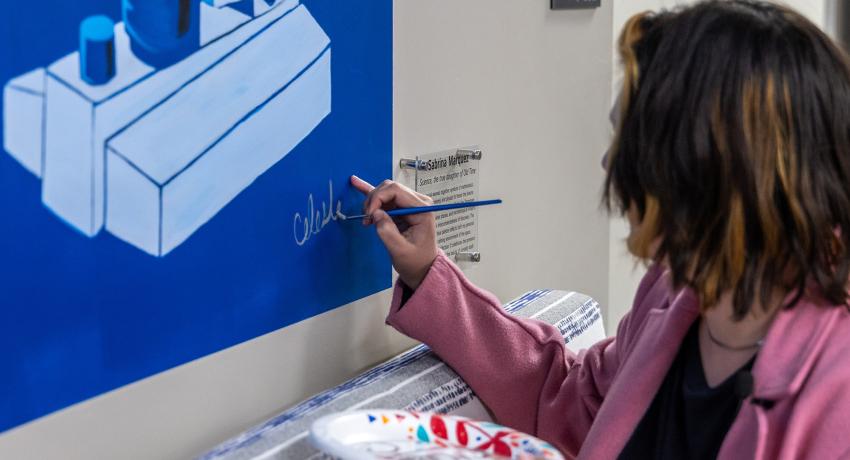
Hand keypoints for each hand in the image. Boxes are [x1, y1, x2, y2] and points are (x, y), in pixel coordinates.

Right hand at [350, 175, 438, 289]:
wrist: (421, 268)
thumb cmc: (415, 261)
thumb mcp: (400, 251)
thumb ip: (387, 231)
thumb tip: (375, 213)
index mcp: (422, 209)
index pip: (396, 191)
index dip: (377, 199)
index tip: (369, 216)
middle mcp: (418, 202)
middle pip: (389, 188)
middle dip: (373, 200)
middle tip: (367, 219)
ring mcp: (409, 203)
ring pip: (385, 191)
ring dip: (372, 203)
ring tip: (367, 220)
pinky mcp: (401, 208)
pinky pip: (385, 197)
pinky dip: (371, 192)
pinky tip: (356, 182)